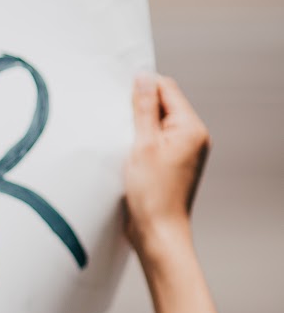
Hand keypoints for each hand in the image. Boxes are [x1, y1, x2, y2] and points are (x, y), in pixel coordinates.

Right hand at [123, 73, 209, 261]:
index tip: (121, 96)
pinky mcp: (173, 164)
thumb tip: (143, 79)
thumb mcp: (142, 144)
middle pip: (163, 105)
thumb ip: (144, 108)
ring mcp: (184, 151)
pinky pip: (156, 141)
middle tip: (119, 123)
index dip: (143, 88)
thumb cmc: (152, 196)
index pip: (167, 89)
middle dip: (139, 109)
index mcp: (191, 129)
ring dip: (138, 127)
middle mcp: (193, 138)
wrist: (157, 233)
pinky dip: (140, 142)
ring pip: (157, 124)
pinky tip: (128, 154)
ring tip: (126, 144)